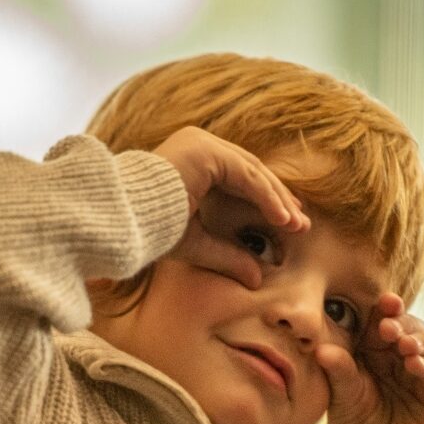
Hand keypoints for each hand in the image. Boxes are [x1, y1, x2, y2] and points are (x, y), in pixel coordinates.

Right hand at [153, 127, 310, 287]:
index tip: (287, 222)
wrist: (123, 221)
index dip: (266, 201)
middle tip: (301, 224)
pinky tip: (283, 219)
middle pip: (250, 173)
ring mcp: (201, 143)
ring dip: (278, 200)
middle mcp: (198, 145)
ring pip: (253, 172)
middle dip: (278, 200)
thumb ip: (229, 256)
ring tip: (298, 225)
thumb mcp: (198, 245)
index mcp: (193, 161)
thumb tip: (258, 279)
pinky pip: (247, 175)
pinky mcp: (206, 151)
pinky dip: (268, 197)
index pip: (239, 178)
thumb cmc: (150, 233)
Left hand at [315, 293, 423, 423]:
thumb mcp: (342, 397)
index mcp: (377, 351)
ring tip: (404, 345)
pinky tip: (415, 364)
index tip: (382, 301)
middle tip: (388, 326)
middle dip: (402, 323)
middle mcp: (403, 358)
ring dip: (419, 341)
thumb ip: (338, 372)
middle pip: (411, 328)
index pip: (385, 321)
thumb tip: (322, 348)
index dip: (386, 310)